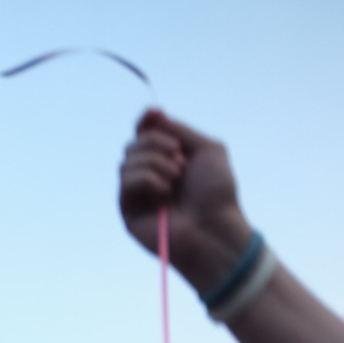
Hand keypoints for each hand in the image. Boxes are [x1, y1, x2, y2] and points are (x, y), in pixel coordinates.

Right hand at [117, 110, 252, 289]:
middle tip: (180, 161)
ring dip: (156, 163)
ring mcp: (137, 193)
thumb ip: (179, 129)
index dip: (146, 122)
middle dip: (157, 143)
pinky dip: (147, 179)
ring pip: (128, 159)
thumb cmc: (216, 193)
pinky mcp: (127, 210)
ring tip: (176, 179)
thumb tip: (152, 115)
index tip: (155, 114)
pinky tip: (164, 193)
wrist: (214, 228)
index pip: (145, 133)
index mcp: (167, 160)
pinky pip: (126, 179)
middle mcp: (149, 174)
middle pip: (134, 142)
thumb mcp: (206, 149)